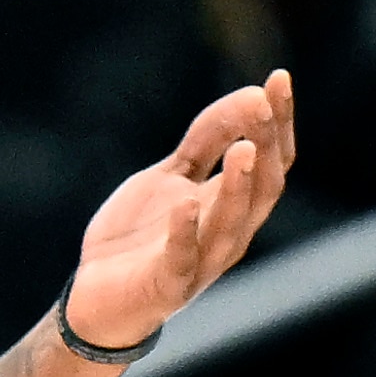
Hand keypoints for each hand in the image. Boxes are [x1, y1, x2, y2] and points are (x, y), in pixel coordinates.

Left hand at [66, 71, 293, 347]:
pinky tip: (184, 203)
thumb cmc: (141, 237)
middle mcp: (228, 234)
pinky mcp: (167, 285)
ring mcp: (201, 262)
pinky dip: (185, 232)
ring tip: (243, 148)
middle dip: (266, 145)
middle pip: (262, 188)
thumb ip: (205, 141)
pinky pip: (182, 259)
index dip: (280, 122)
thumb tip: (249, 95)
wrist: (95, 298)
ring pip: (231, 224)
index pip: (273, 161)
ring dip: (238, 186)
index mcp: (233, 205)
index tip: (279, 78)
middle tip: (263, 104)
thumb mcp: (171, 177)